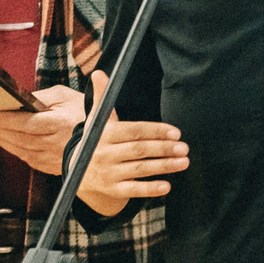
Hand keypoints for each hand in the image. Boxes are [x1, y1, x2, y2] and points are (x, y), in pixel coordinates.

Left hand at [0, 82, 85, 173]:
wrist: (99, 139)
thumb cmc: (82, 113)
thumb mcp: (65, 96)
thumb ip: (42, 96)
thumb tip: (20, 98)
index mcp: (60, 123)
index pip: (27, 124)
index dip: (7, 121)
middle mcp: (55, 143)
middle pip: (20, 138)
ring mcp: (53, 157)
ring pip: (21, 151)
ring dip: (1, 141)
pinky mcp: (52, 166)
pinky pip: (28, 159)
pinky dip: (14, 151)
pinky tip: (4, 143)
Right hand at [72, 70, 186, 219]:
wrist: (78, 173)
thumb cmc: (95, 141)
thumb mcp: (96, 120)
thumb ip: (101, 97)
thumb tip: (99, 72)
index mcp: (103, 134)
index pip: (134, 131)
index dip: (156, 131)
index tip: (176, 133)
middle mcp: (104, 154)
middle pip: (139, 150)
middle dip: (164, 149)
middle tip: (185, 148)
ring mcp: (108, 173)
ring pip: (140, 170)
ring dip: (164, 166)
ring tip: (184, 162)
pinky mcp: (112, 190)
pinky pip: (134, 190)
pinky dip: (150, 189)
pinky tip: (167, 186)